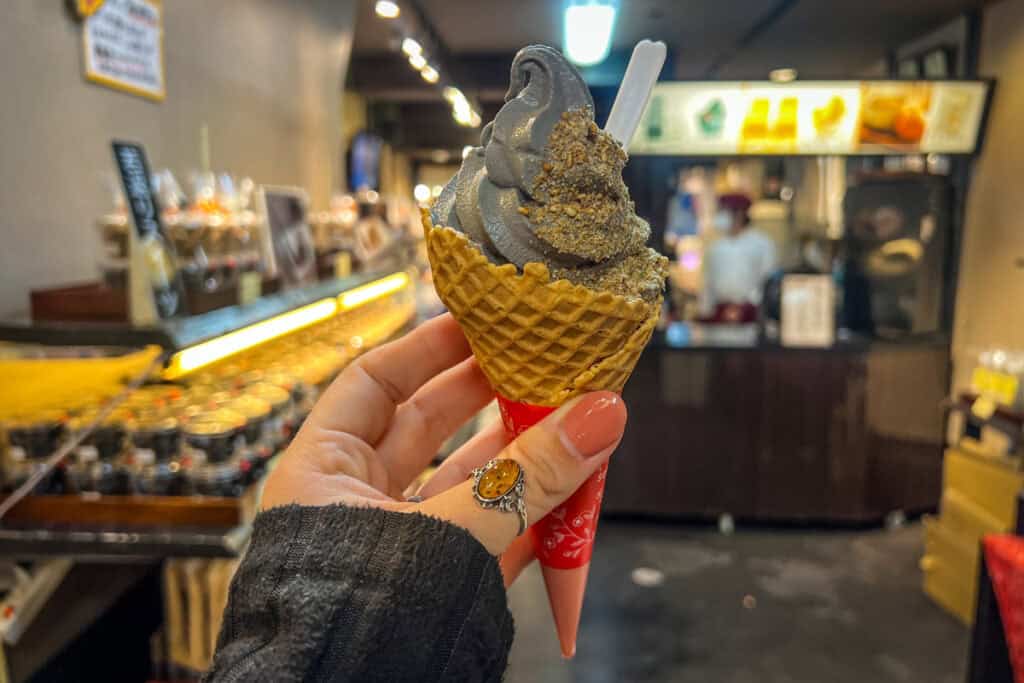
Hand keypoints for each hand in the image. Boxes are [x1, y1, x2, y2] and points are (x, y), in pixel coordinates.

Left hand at [261, 313, 626, 560]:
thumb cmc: (355, 622)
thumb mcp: (448, 534)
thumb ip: (526, 478)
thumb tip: (598, 414)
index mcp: (322, 473)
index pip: (373, 384)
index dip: (427, 348)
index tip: (480, 322)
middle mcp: (354, 504)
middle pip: (426, 428)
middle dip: (485, 395)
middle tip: (537, 363)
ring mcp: (397, 547)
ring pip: (465, 484)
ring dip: (518, 457)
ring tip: (569, 421)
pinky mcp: (434, 589)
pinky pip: (485, 538)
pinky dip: (526, 518)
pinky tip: (568, 497)